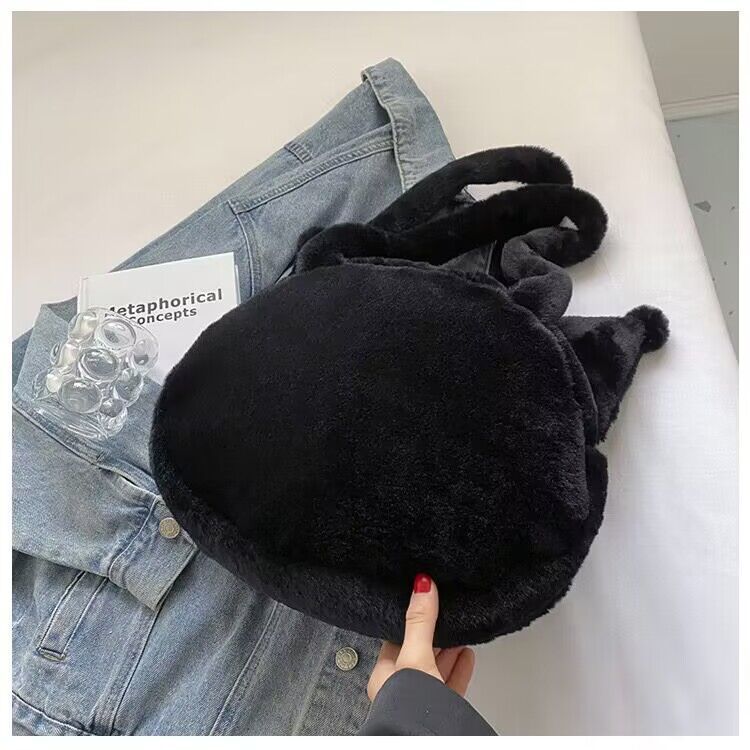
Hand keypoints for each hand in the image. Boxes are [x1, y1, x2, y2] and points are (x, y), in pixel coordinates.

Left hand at [367, 573, 474, 700]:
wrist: (430, 741)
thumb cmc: (411, 709)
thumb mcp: (416, 656)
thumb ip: (420, 622)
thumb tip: (422, 585)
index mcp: (385, 675)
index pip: (396, 639)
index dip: (411, 620)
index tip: (423, 601)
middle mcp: (401, 689)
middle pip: (418, 652)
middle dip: (433, 634)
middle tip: (445, 613)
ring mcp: (422, 701)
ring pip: (436, 669)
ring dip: (448, 650)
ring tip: (460, 631)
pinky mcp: (442, 711)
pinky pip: (451, 685)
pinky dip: (459, 668)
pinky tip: (467, 657)